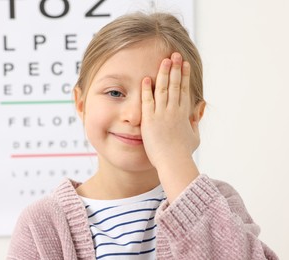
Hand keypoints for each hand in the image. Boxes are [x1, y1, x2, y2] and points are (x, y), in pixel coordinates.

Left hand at [141, 53, 200, 201]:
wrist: (174, 163)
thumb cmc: (183, 153)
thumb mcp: (194, 136)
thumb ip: (195, 122)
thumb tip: (199, 110)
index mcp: (184, 114)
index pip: (184, 90)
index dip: (184, 76)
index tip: (184, 64)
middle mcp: (174, 111)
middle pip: (175, 85)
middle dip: (175, 68)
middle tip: (175, 55)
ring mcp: (162, 114)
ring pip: (163, 89)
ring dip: (164, 73)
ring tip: (165, 60)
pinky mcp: (150, 120)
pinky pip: (148, 101)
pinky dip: (147, 89)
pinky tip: (147, 78)